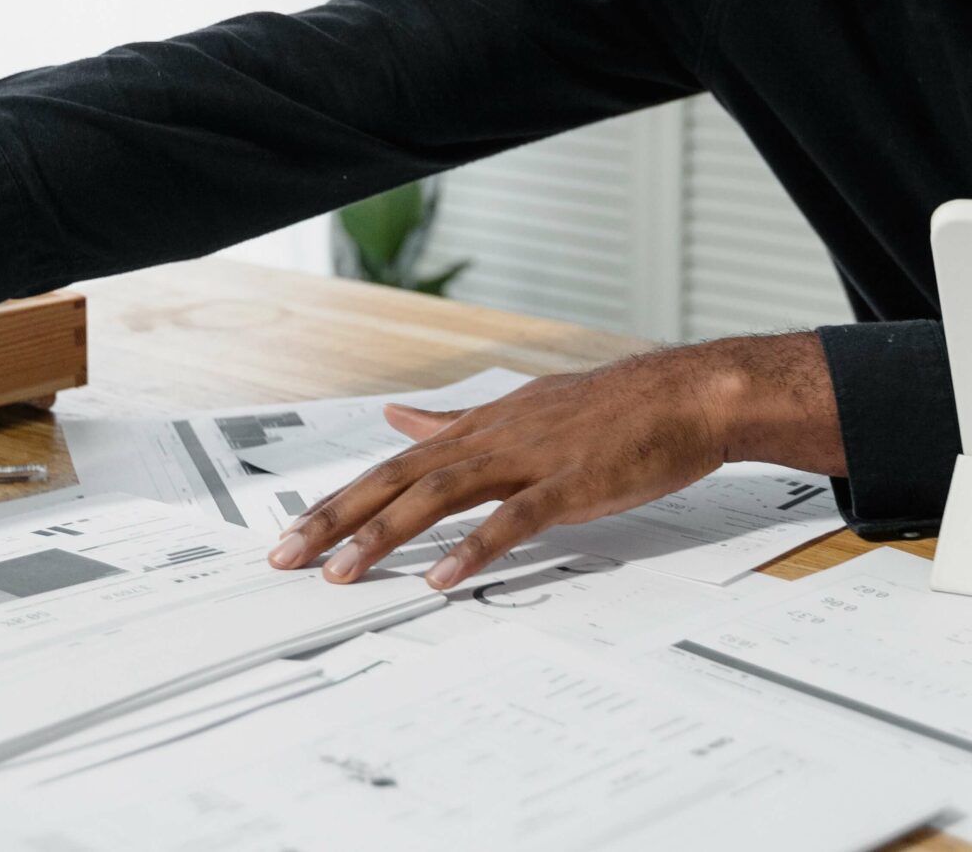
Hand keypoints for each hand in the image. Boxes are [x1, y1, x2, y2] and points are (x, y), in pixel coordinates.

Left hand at [266, 333, 843, 590]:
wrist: (687, 394)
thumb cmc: (613, 409)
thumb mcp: (522, 406)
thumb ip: (456, 421)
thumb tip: (398, 419)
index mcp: (481, 426)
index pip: (394, 465)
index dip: (340, 499)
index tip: (291, 532)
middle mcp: (492, 437)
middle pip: (398, 478)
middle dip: (335, 518)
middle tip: (284, 557)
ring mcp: (529, 459)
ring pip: (439, 496)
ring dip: (384, 535)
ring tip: (341, 574)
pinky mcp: (569, 484)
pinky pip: (512, 520)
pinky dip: (472, 548)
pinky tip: (439, 577)